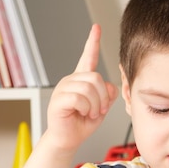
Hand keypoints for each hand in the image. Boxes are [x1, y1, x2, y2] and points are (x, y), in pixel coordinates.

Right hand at [46, 24, 117, 150]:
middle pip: (95, 77)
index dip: (92, 42)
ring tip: (90, 113)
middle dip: (102, 97)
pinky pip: (79, 98)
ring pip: (89, 88)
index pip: (87, 57)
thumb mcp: (101, 108)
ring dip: (95, 105)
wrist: (68, 139)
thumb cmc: (82, 123)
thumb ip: (108, 95)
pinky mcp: (58, 99)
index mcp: (81, 80)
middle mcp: (71, 80)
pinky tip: (82, 113)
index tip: (96, 28)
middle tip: (98, 110)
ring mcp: (63, 88)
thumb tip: (110, 86)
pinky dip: (86, 108)